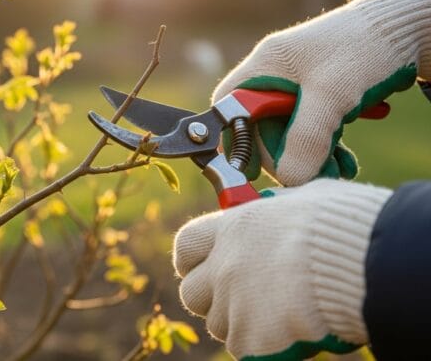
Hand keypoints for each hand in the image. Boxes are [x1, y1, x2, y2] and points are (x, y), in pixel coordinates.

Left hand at [173, 179, 390, 359]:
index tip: (204, 267)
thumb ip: (279, 208)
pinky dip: (262, 348)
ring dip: (241, 324)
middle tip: (244, 300)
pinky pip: (244, 350)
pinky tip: (289, 335)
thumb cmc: (342, 227)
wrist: (361, 266)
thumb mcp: (306, 200)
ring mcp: (233, 304)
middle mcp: (224, 265)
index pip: (186, 246)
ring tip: (277, 316)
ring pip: (219, 325)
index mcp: (233, 228)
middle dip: (212, 300)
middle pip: (191, 293)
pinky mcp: (250, 339)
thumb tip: (278, 206)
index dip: (192, 261)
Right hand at [213, 0, 430, 185]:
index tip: (256, 168)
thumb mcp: (333, 94)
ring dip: (311, 156)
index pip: (231, 108)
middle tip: (314, 176)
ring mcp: (298, 85)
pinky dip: (326, 147)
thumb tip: (290, 179)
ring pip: (289, 133)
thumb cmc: (366, 48)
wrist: (410, 28)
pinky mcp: (320, 94)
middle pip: (262, 128)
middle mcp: (275, 74)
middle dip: (287, 155)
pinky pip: (311, 129)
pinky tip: (346, 160)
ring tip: (339, 171)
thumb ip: (306, 137)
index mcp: (265, 65)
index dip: (237, 140)